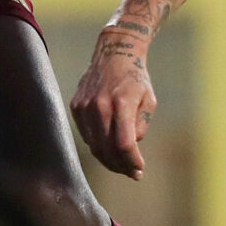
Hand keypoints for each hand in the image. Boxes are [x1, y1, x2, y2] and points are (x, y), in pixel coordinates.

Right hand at [72, 27, 155, 177]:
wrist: (114, 52)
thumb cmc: (135, 78)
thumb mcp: (149, 101)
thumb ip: (140, 126)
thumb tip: (130, 147)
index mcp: (121, 103)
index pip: (124, 143)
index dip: (132, 161)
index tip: (140, 169)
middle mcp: (99, 106)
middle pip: (107, 149)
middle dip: (121, 166)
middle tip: (132, 173)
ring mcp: (84, 107)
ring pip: (94, 145)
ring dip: (109, 160)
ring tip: (121, 165)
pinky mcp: (76, 107)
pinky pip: (87, 135)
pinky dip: (98, 146)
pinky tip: (109, 149)